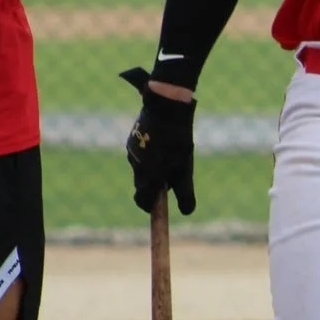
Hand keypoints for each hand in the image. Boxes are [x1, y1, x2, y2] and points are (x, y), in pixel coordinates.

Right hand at [119, 68, 196, 214]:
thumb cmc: (177, 139)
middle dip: (155, 186)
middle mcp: (134, 164)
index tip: (158, 209)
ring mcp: (131, 150)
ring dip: (154, 168)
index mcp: (146, 175)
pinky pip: (141, 153)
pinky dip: (151, 155)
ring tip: (172, 155)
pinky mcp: (133, 137)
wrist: (165, 106)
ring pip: (142, 167)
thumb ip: (184, 192)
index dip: (150, 207)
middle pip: (142, 184)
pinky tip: (164, 143)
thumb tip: (187, 212)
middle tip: (172, 179)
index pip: (142, 200)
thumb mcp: (185, 168)